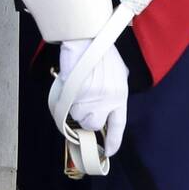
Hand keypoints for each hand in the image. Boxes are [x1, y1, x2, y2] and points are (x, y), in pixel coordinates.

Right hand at [58, 39, 129, 156]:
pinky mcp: (78, 92)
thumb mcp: (117, 74)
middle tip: (84, 103)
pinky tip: (73, 81)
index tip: (108, 152)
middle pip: (93, 124)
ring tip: (80, 85)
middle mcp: (109, 98)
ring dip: (75, 104)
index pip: (118, 124)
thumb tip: (105, 108)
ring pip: (77, 115)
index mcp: (120, 94)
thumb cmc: (102, 53)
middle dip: (86, 118)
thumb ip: (113, 92)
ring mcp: (93, 96)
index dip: (113, 140)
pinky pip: (68, 104)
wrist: (89, 38)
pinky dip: (67, 96)